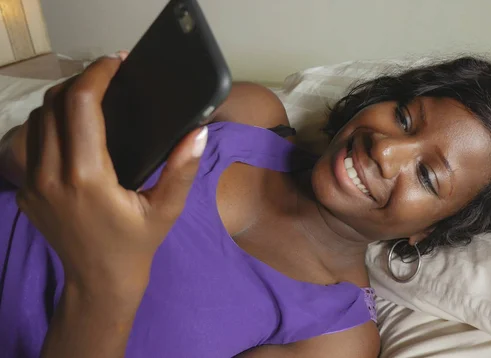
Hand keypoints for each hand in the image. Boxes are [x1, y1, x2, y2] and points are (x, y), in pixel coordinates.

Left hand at [16, 54, 206, 299]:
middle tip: (109, 78)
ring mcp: (31, 184)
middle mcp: (51, 176)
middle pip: (54, 104)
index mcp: (88, 177)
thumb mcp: (166, 209)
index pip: (81, 105)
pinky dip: (49, 124)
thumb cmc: (136, 244)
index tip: (116, 63)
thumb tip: (197, 132)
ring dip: (62, 101)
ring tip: (92, 98)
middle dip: (81, 81)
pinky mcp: (24, 190)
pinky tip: (73, 129)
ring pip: (36, 119)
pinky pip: (29, 142)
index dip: (97, 74)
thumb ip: (182, 169)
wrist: (99, 281)